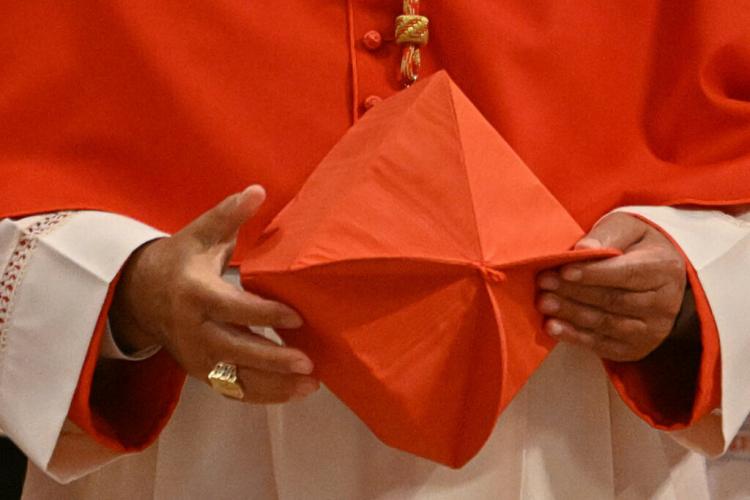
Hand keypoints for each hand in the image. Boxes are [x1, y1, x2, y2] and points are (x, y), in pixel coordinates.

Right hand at [110, 185, 319, 402]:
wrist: (139, 295)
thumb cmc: (179, 260)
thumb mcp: (199, 235)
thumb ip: (229, 216)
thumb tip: (257, 190)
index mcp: (195, 294)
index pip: (232, 308)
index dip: (264, 314)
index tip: (297, 318)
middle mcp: (193, 330)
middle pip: (235, 350)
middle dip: (273, 360)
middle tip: (308, 363)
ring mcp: (196, 356)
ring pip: (235, 378)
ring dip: (274, 386)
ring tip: (310, 385)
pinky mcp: (200, 372)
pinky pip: (232, 390)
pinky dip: (262, 395)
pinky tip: (293, 392)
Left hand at [536, 213, 688, 361]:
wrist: (659, 278)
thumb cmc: (636, 247)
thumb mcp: (629, 228)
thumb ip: (607, 235)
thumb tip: (583, 248)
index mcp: (664, 269)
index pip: (627, 273)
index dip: (594, 274)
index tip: (564, 270)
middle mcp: (663, 303)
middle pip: (614, 300)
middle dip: (574, 292)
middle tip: (544, 284)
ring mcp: (650, 330)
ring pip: (605, 324)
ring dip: (570, 314)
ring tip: (544, 302)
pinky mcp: (635, 349)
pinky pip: (601, 344)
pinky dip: (574, 336)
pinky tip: (552, 327)